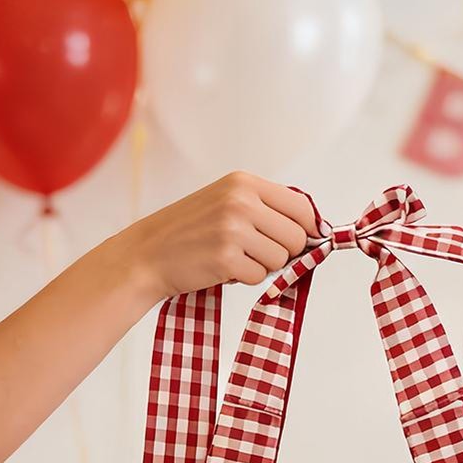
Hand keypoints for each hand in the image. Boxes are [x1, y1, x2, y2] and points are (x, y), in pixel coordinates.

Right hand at [113, 172, 318, 302]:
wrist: (147, 253)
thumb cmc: (192, 231)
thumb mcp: (227, 201)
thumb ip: (266, 208)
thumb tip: (316, 230)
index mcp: (243, 182)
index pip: (301, 208)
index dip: (307, 230)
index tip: (301, 241)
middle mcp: (240, 201)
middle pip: (296, 238)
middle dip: (282, 251)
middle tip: (254, 252)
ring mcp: (233, 229)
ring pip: (280, 260)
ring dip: (262, 266)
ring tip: (233, 256)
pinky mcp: (226, 259)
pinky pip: (260, 278)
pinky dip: (245, 279)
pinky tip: (222, 268)